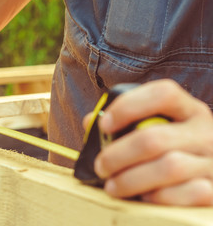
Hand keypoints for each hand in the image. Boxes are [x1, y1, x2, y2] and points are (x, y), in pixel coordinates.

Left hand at [83, 79, 212, 205]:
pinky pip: (188, 193)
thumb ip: (124, 122)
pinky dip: (160, 196)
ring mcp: (212, 161)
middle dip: (118, 155)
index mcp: (188, 110)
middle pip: (155, 138)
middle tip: (101, 166)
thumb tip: (90, 122)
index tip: (103, 124)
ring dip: (131, 179)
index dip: (128, 106)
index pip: (163, 93)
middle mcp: (205, 132)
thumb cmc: (171, 149)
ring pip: (169, 167)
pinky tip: (145, 197)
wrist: (209, 175)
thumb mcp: (156, 128)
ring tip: (112, 186)